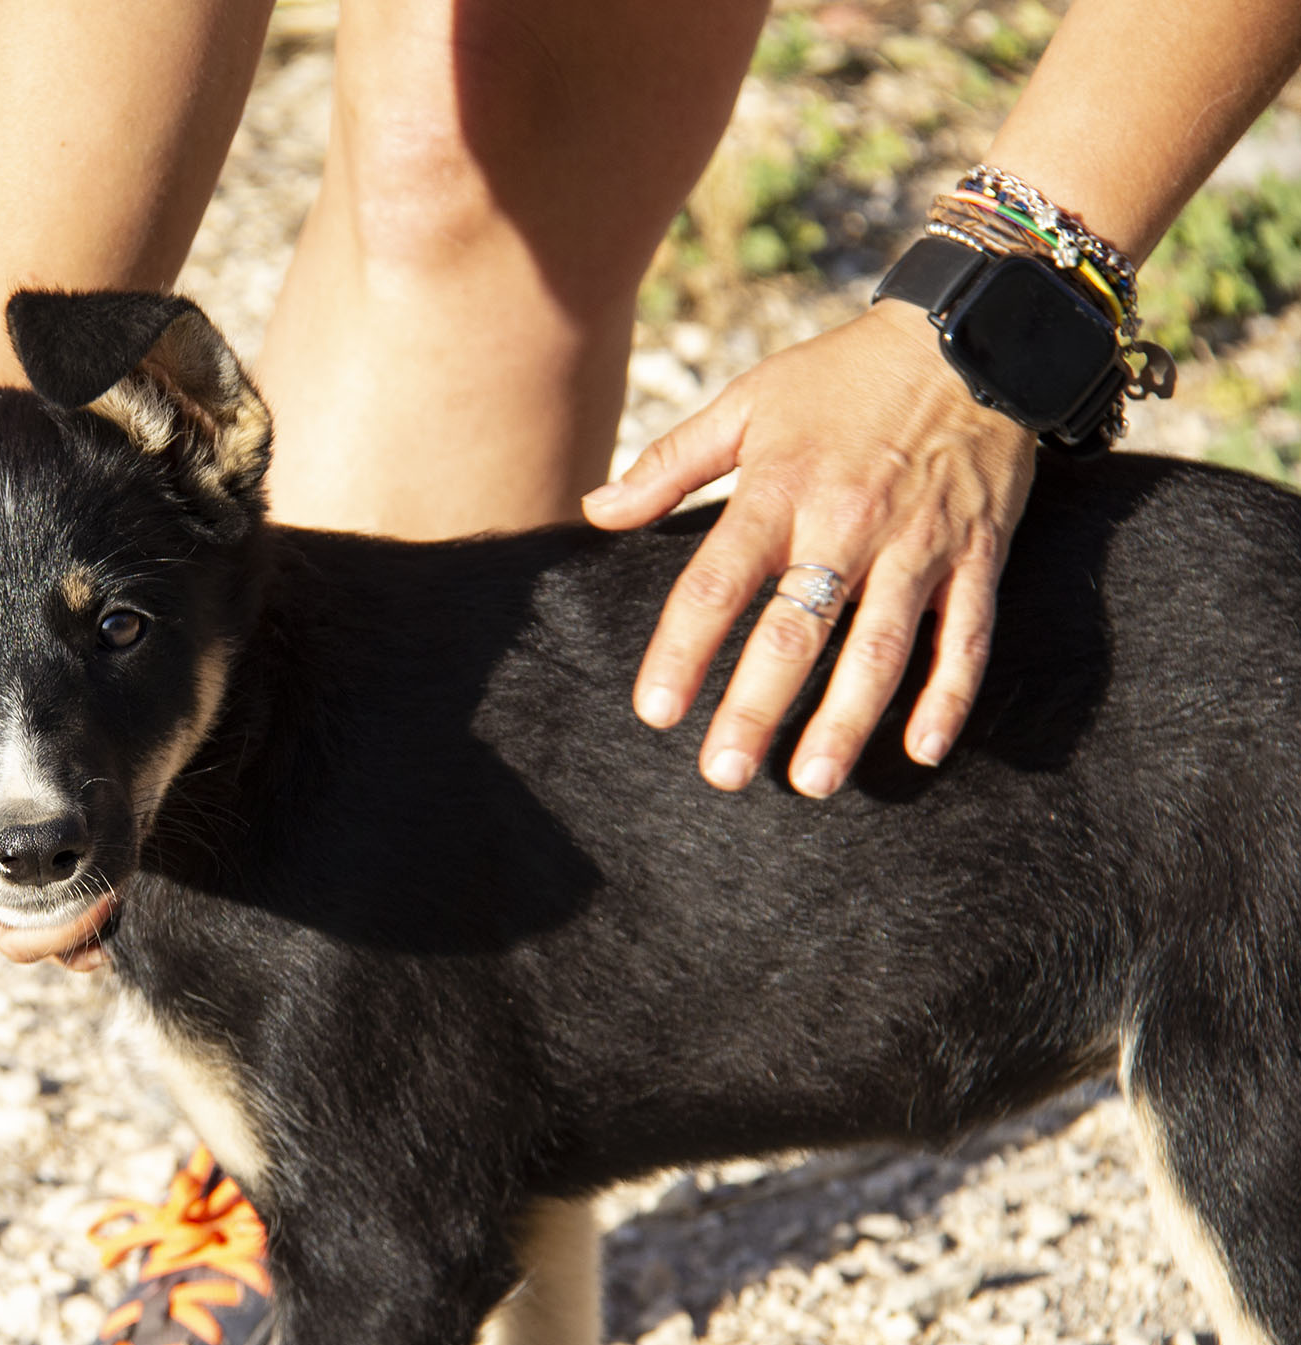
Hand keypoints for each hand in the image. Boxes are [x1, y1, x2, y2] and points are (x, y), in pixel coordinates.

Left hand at [583, 300, 1038, 796]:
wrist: (972, 333)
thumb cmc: (842, 376)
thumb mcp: (747, 403)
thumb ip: (669, 466)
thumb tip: (595, 512)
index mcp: (780, 489)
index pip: (718, 581)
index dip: (684, 649)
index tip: (656, 711)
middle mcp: (847, 522)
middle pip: (796, 628)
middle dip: (758, 707)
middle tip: (724, 774)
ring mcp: (918, 543)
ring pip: (881, 646)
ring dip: (848, 719)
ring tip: (813, 782)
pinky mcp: (979, 554)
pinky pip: (967, 635)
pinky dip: (949, 694)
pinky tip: (922, 750)